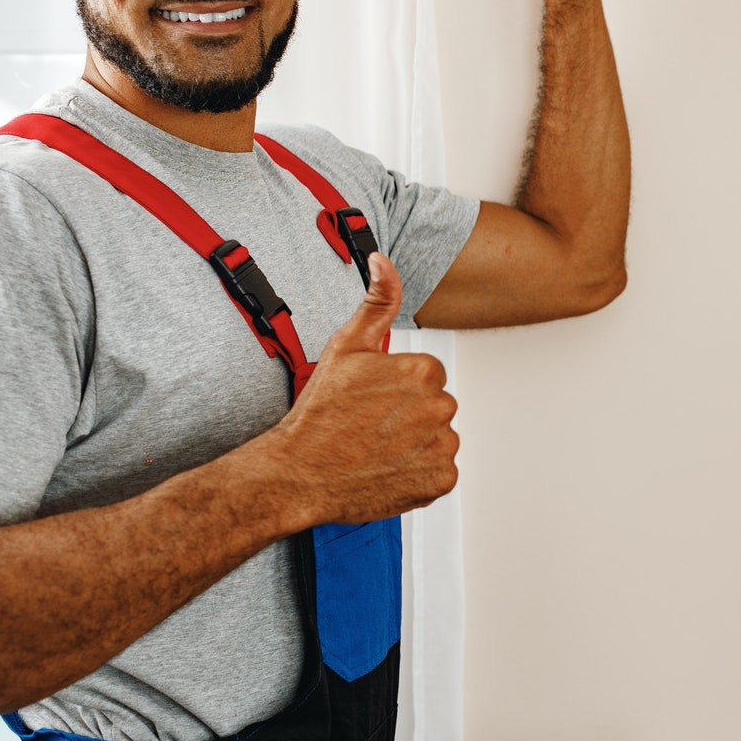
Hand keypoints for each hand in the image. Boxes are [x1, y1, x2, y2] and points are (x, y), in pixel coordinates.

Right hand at [269, 254, 458, 526]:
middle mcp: (440, 407)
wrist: (298, 472)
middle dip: (410, 413)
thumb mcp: (345, 346)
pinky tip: (388, 467)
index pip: (429, 375)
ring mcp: (442, 446)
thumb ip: (376, 301)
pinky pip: (439, 469)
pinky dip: (419, 471)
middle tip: (371, 424)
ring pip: (439, 436)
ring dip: (416, 442)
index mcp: (423, 371)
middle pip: (436, 404)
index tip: (374, 399)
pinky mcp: (440, 479)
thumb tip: (383, 261)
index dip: (398, 387)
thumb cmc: (319, 413)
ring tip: (377, 447)